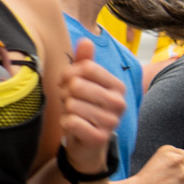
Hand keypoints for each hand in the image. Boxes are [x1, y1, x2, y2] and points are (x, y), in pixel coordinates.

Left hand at [58, 39, 125, 171]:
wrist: (87, 143)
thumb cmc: (83, 108)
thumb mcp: (83, 83)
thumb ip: (83, 62)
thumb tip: (86, 40)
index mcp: (117, 85)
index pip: (84, 68)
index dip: (68, 74)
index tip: (68, 84)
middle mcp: (119, 102)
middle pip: (76, 85)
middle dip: (65, 93)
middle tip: (70, 102)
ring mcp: (112, 121)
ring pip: (72, 104)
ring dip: (66, 109)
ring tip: (73, 114)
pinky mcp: (100, 138)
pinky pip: (71, 122)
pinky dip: (65, 123)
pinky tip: (73, 126)